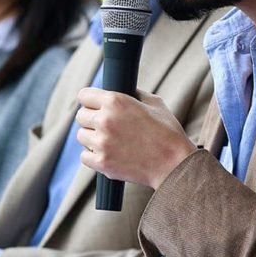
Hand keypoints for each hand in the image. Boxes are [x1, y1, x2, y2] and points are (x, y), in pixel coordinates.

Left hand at [75, 88, 196, 188]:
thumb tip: (121, 91)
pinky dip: (93, 156)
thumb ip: (133, 94)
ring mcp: (102, 143)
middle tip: (105, 125)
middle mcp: (105, 120)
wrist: (175, 164)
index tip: (94, 105)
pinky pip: (84, 156)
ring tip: (108, 141)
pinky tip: (108, 154)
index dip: (90, 100)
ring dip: (91, 138)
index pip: (84, 95)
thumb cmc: (168, 132)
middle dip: (91, 119)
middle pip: (80, 116)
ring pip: (81, 136)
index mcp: (116, 101)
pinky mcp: (102, 162)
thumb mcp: (155, 103)